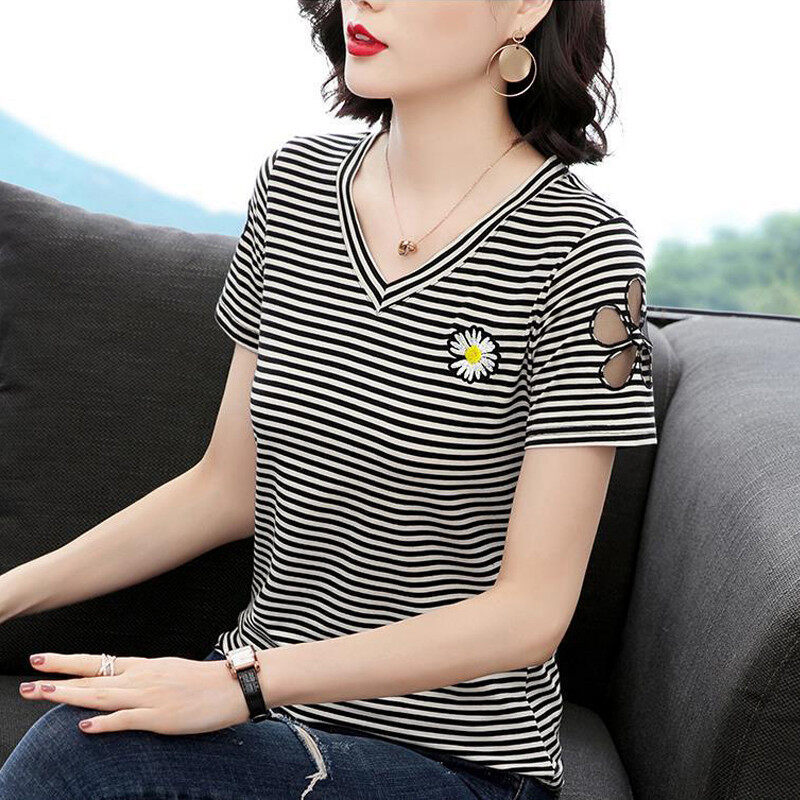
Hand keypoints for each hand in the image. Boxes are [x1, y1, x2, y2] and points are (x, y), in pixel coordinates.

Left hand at [19, 652, 249, 733]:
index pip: (98, 662)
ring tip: (42, 695)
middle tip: (27, 683)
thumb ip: (147, 677)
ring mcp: (150, 697)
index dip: (67, 663)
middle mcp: (142, 678)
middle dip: (57, 680)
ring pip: (101, 696)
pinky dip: (104, 723)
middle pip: (92, 678)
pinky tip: (84, 726)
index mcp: (144, 666)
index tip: (40, 660)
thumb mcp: (172, 671)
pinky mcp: (160, 717)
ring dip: (69, 697)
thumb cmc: (208, 680)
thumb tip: (126, 683)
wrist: (236, 684)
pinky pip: (127, 720)